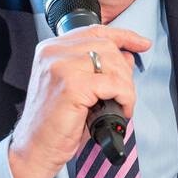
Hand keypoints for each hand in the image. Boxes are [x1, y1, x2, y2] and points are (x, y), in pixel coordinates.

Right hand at [7, 25, 150, 177]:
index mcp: (51, 49)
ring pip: (112, 63)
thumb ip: (98, 68)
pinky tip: (120, 111)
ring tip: (121, 105)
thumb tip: (126, 57)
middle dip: (125, 71)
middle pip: (107, 45)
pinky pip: (113, 84)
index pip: (94, 30)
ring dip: (126, 87)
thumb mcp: (77, 89)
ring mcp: (61, 66)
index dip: (123, 35)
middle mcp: (52, 52)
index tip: (142, 44)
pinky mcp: (71, 85)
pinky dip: (124, 98)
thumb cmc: (54, 123)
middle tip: (124, 95)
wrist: (35, 148)